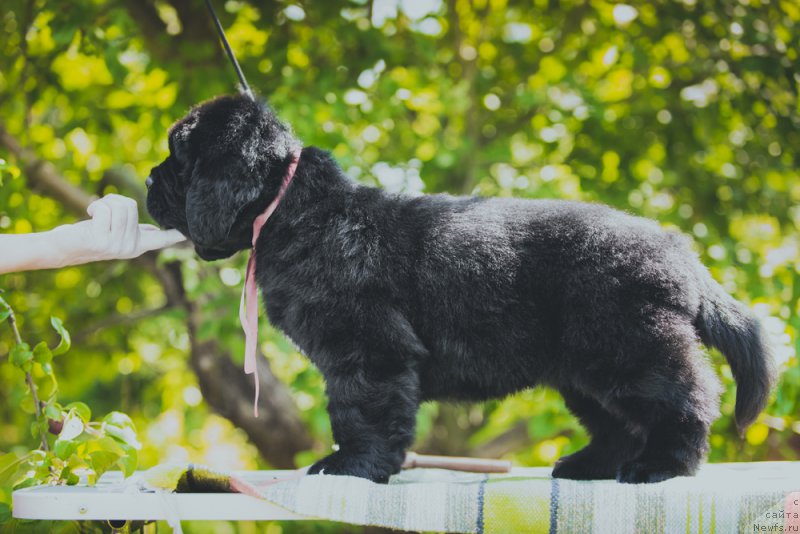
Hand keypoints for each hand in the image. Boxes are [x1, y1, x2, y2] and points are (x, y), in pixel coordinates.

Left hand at [53, 194, 185, 264]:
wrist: (62, 248)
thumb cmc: (89, 235)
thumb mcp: (116, 232)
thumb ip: (136, 231)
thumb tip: (155, 232)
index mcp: (137, 246)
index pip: (161, 239)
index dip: (175, 235)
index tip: (190, 235)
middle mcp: (130, 248)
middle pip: (132, 207)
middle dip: (114, 202)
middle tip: (101, 212)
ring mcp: (117, 246)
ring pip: (120, 206)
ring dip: (104, 202)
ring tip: (95, 213)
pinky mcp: (102, 241)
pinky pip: (106, 209)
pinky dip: (95, 205)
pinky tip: (89, 215)